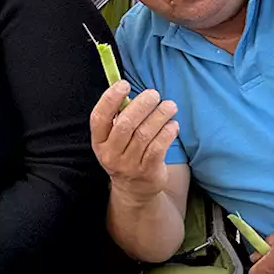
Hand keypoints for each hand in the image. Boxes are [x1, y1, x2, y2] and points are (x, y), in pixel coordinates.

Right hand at [89, 83, 178, 199]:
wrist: (134, 189)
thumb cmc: (126, 153)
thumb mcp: (114, 139)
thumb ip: (120, 116)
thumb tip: (129, 88)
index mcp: (99, 141)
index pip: (99, 117)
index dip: (110, 98)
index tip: (124, 84)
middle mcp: (111, 154)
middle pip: (125, 125)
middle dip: (142, 105)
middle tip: (154, 94)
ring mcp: (129, 165)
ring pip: (145, 134)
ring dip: (159, 116)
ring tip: (170, 106)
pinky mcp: (147, 172)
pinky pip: (158, 147)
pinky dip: (167, 133)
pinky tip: (173, 125)